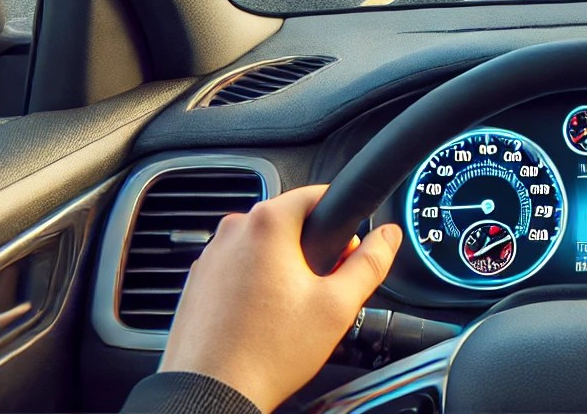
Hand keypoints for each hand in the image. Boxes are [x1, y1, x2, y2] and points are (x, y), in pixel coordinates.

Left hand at [160, 184, 401, 413]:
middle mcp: (232, 231)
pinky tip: (264, 320)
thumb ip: (370, 263)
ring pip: (261, 247)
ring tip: (291, 312)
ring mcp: (209, 257)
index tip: (348, 252)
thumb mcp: (338, 306)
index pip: (316, 195)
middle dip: (312, 249)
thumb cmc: (268, 353)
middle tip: (323, 290)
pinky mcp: (197, 282)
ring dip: (282, 268)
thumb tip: (388, 236)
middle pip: (288, 222)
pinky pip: (236, 269)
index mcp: (267, 224)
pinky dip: (254, 285)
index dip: (342, 222)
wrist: (212, 392)